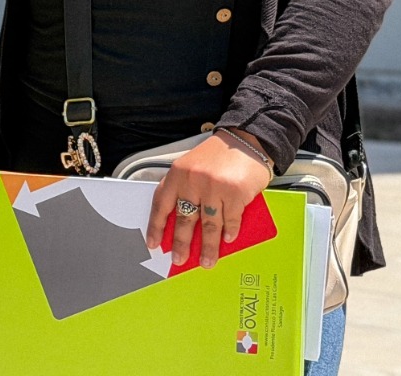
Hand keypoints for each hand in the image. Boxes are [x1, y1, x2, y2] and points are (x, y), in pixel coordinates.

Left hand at [145, 129, 272, 269]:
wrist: (246, 139)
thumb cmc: (218, 155)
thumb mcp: (192, 167)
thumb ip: (185, 190)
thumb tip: (180, 224)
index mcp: (178, 174)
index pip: (161, 204)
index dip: (156, 226)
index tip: (154, 243)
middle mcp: (193, 181)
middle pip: (184, 220)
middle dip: (181, 244)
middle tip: (179, 259)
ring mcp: (214, 188)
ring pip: (208, 226)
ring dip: (208, 247)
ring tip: (206, 261)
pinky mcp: (235, 193)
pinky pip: (230, 220)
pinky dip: (230, 232)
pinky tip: (228, 239)